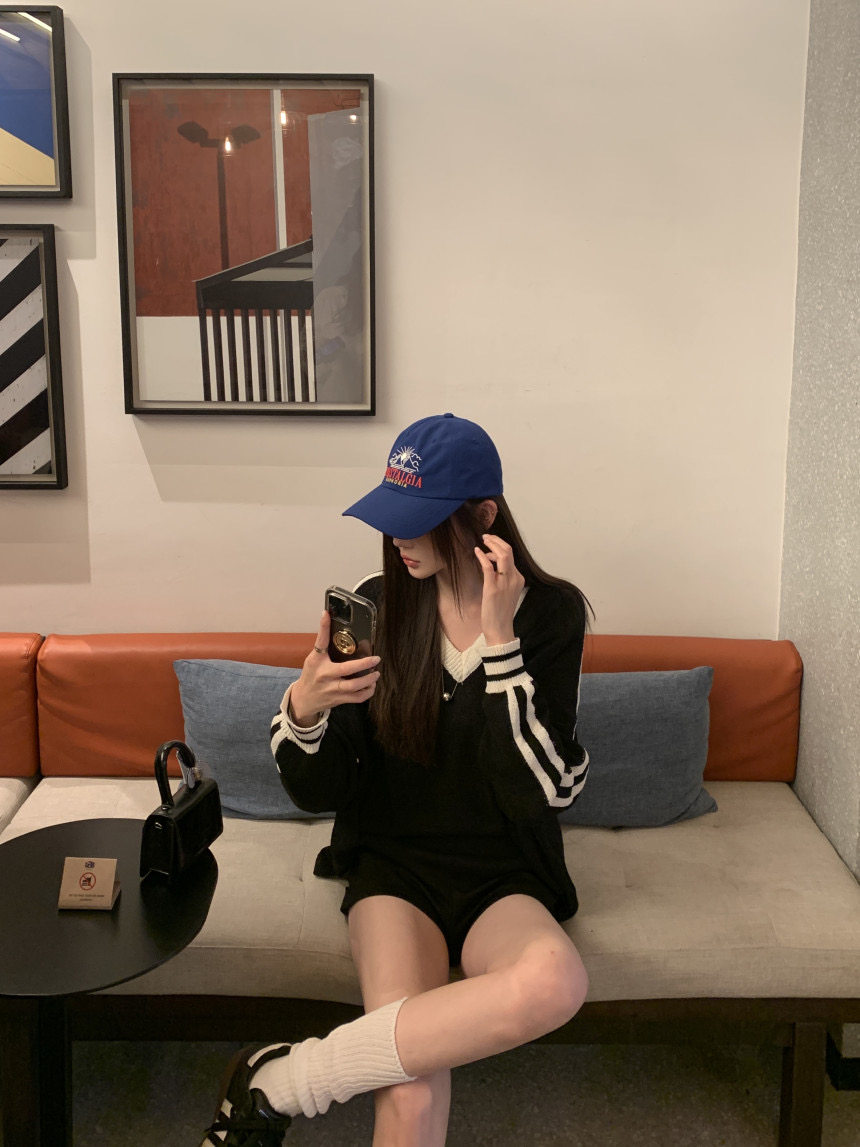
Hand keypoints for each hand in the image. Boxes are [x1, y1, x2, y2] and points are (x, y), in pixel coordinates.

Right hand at [288, 610, 380, 725]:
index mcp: (318, 663)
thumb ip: (323, 644)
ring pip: (355, 686)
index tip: (326, 614)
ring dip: (369, 679)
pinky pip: (357, 698)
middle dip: (365, 664)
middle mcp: (326, 676)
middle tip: (376, 659)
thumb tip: (327, 619)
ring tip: (376, 673)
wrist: (304, 699)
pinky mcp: (340, 699)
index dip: (323, 628)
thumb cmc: (310, 675)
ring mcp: (334, 689)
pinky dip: (368, 692)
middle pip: (347, 670)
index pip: (321, 642)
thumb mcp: (313, 658)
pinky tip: (371, 685)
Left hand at [474, 534, 524, 645]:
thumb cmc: (500, 612)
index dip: (499, 548)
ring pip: (502, 555)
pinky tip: (476, 552)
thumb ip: (503, 577)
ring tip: (483, 540)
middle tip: (486, 536)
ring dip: (492, 544)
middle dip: (497, 540)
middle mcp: (514, 578)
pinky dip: (482, 557)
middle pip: (509, 551)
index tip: (489, 548)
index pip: (511, 556)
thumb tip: (492, 563)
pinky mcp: (493, 589)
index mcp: (518, 579)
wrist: (500, 629)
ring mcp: (504, 583)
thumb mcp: (506, 592)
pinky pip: (489, 568)